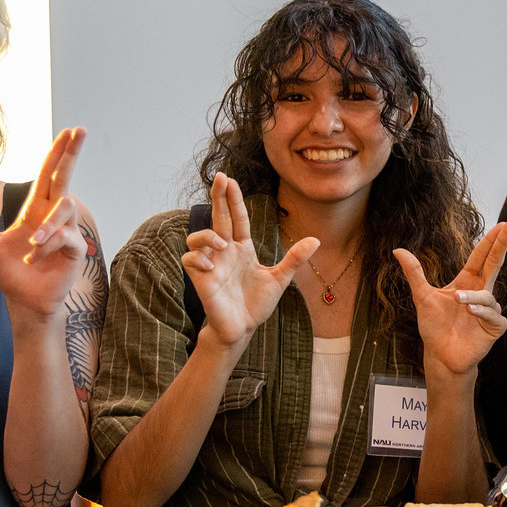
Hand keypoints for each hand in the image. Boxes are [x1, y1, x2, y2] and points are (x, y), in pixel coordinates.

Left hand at [0, 128, 97, 322]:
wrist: (23, 302)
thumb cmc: (8, 274)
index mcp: (35, 211)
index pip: (48, 176)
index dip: (57, 153)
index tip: (69, 132)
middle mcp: (54, 217)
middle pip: (65, 177)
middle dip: (71, 153)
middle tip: (79, 130)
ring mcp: (67, 232)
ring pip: (65, 209)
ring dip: (47, 227)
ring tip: (31, 247)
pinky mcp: (75, 250)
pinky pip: (64, 237)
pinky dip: (45, 248)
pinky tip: (34, 260)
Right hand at [179, 172, 318, 349]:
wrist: (243, 328)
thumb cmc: (257, 303)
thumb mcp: (279, 279)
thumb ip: (294, 259)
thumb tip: (315, 240)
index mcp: (242, 248)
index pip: (237, 218)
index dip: (233, 199)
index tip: (230, 179)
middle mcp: (225, 251)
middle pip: (218, 218)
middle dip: (218, 197)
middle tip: (220, 178)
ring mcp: (211, 264)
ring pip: (197, 237)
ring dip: (207, 235)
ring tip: (223, 245)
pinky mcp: (201, 278)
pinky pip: (190, 259)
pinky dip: (198, 258)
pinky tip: (210, 265)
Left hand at [399, 220, 506, 379]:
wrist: (440, 355)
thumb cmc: (434, 327)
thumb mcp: (422, 296)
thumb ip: (414, 273)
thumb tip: (398, 250)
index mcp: (467, 282)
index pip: (482, 256)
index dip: (492, 240)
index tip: (504, 224)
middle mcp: (481, 292)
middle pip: (495, 264)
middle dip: (503, 245)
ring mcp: (489, 310)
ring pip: (488, 295)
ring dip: (474, 297)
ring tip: (459, 301)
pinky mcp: (495, 327)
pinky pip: (493, 314)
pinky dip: (482, 312)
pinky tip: (470, 312)